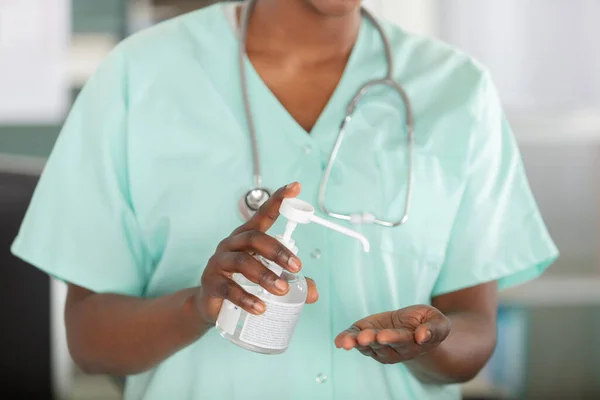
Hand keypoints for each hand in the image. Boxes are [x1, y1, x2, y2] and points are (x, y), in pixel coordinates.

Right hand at [196, 182, 318, 325]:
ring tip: (281, 291)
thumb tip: (313, 293)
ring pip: (242, 263)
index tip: (295, 187)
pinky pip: (228, 288)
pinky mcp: (211, 282)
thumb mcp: (269, 280)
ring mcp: (219, 262)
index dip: (279, 199)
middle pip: (255, 238)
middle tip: (296, 268)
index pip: (264, 214)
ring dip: (265, 276)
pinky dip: (246, 298)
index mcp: (248, 237)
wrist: (212, 306)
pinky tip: (259, 307)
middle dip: (278, 252)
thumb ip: (293, 284)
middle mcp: (232, 244)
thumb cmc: (242, 283)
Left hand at [334, 305, 450, 364]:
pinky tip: (338, 341)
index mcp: (411, 344)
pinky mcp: (364, 335)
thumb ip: (433, 329)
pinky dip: (345, 339)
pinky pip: (354, 339)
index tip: (383, 336)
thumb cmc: (426, 323)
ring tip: (347, 341)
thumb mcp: (437, 321)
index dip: (392, 338)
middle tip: (365, 337)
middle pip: (381, 345)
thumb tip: (423, 336)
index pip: (401, 341)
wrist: (413, 325)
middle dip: (372, 340)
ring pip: (366, 345)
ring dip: (355, 342)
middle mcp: (392, 349)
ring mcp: (377, 345)